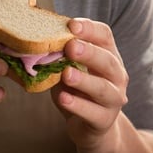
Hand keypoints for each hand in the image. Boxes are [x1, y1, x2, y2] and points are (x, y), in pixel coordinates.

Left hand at [50, 17, 131, 148]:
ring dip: (84, 80)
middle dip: (89, 52)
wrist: (90, 127)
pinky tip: (64, 99)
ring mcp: (114, 99)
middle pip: (107, 60)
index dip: (89, 29)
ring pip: (102, 88)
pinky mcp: (104, 120)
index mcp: (109, 56)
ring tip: (66, 74)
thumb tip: (35, 41)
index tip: (71, 25)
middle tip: (71, 47)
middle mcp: (117, 76)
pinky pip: (93, 112)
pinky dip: (78, 105)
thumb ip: (60, 57)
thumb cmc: (78, 92)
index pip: (105, 36)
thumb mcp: (69, 69)